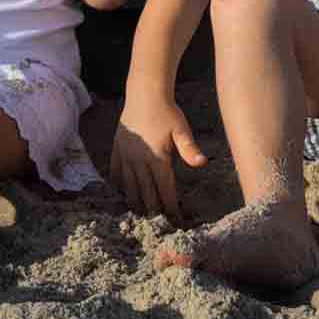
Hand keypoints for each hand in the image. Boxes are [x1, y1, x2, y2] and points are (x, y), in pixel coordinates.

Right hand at [110, 94, 207, 221]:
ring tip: (141, 214)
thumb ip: (190, 149)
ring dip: (136, 202)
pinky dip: (120, 185)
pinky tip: (123, 192)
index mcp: (157, 158)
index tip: (176, 220)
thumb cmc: (167, 112)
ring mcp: (126, 156)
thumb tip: (202, 164)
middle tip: (159, 224)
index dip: (171, 208)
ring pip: (129, 187)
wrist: (145, 93)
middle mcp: (139, 161)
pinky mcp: (117, 149)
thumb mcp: (181, 130)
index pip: (165, 191)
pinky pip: (116, 172)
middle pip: (146, 193)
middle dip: (153, 210)